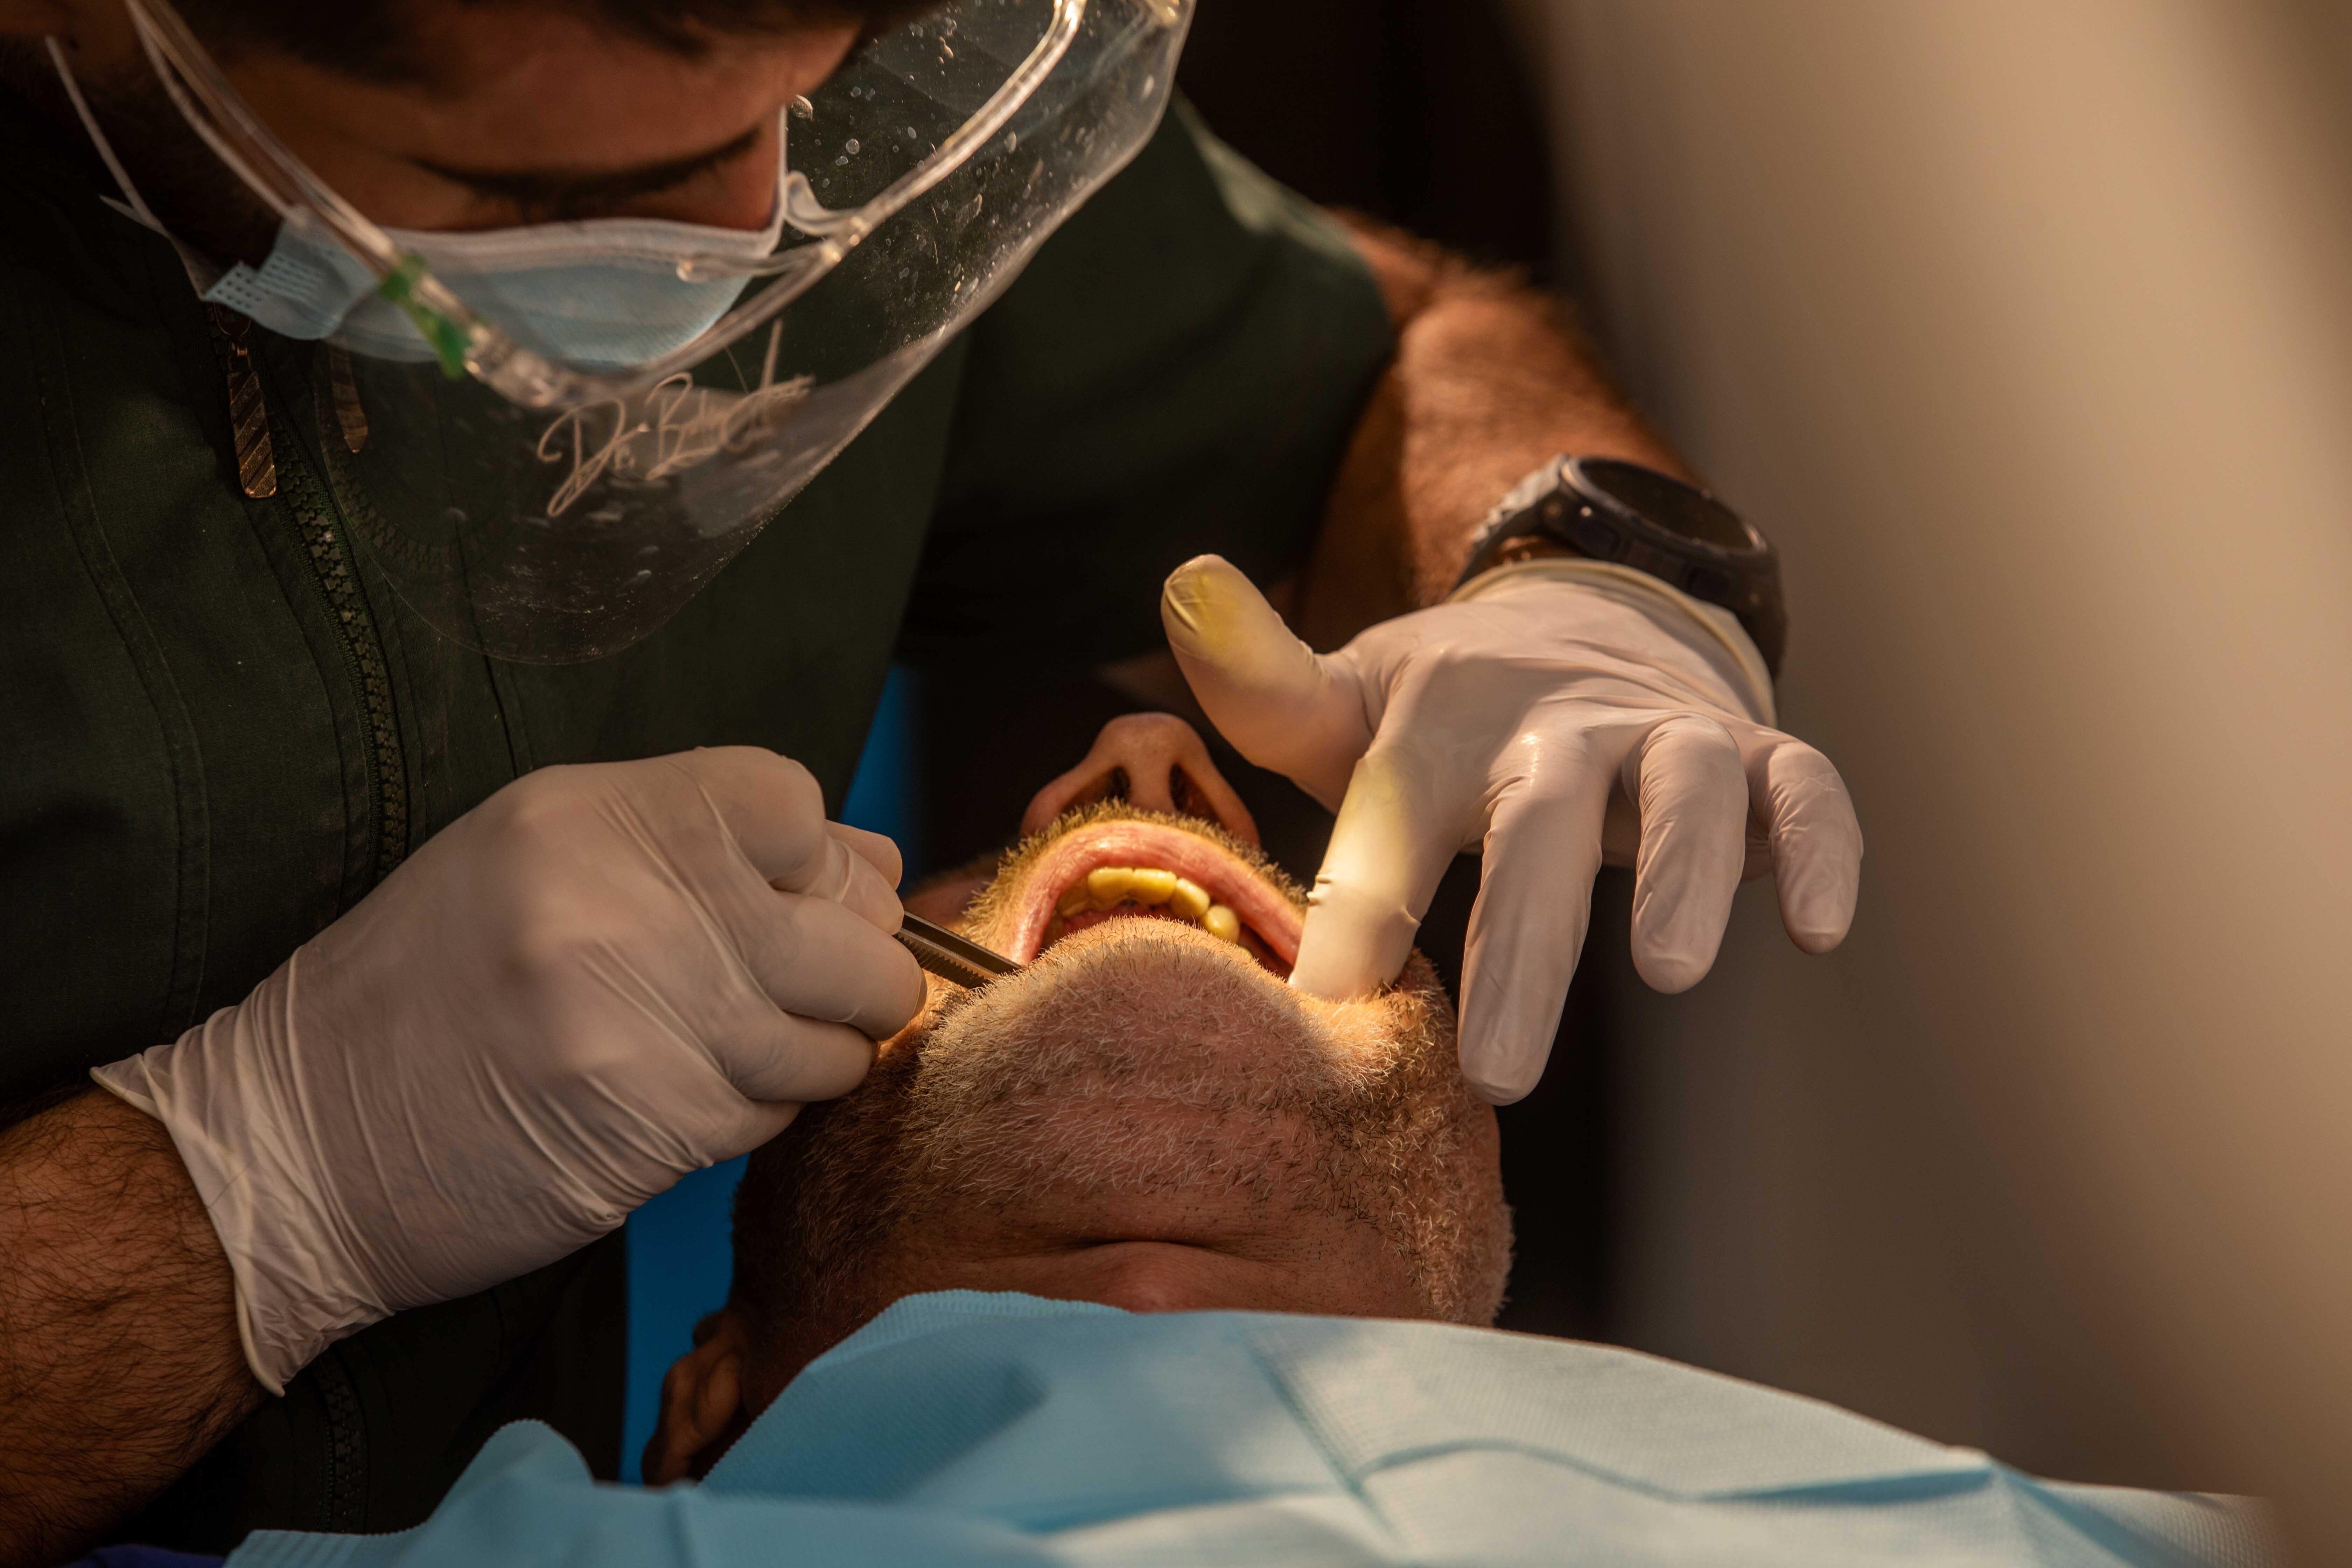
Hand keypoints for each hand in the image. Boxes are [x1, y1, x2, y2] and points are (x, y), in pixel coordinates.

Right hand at [93, 749, 924, 1389]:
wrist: (304, 1144)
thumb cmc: (427, 989)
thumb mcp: (539, 860)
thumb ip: (704, 843)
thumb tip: (874, 864)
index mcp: (587, 819)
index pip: (792, 804)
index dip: (818, 857)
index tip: (795, 894)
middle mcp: (624, 908)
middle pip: (847, 931)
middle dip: (856, 965)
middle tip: (808, 987)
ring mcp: (647, 1026)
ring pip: (832, 1037)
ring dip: (812, 1049)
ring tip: (735, 1047)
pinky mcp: (658, 1129)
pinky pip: (775, 1113)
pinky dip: (756, 1109)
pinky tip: (688, 1097)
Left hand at [1162, 556, 1860, 1103]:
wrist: (1576, 629)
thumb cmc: (1444, 712)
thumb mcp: (1347, 698)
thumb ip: (1263, 683)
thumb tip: (1182, 586)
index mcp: (1445, 729)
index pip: (1394, 821)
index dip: (1361, 908)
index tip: (1324, 1002)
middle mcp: (1560, 730)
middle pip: (1540, 830)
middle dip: (1522, 948)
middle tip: (1498, 1073)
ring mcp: (1665, 739)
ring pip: (1688, 794)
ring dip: (1685, 874)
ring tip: (1668, 972)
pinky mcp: (1754, 756)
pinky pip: (1801, 792)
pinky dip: (1816, 848)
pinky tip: (1816, 927)